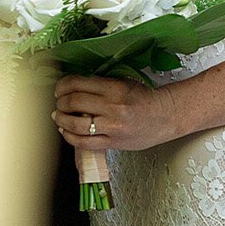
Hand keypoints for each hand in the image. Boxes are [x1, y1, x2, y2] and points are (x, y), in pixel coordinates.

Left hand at [53, 73, 178, 152]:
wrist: (166, 116)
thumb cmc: (145, 99)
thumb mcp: (123, 83)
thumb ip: (100, 85)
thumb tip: (73, 86)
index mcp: (114, 88)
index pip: (78, 83)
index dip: (62, 85)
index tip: (60, 88)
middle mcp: (112, 107)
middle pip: (74, 102)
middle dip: (60, 102)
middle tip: (58, 102)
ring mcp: (112, 127)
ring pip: (76, 124)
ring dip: (62, 119)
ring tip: (59, 116)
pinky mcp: (114, 142)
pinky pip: (85, 142)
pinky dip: (70, 137)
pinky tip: (66, 131)